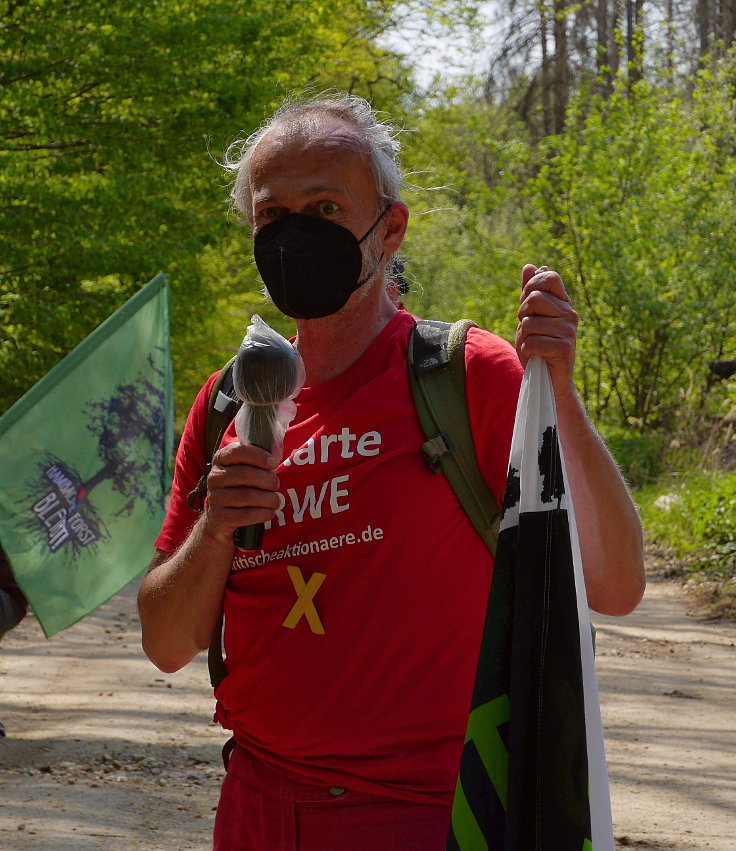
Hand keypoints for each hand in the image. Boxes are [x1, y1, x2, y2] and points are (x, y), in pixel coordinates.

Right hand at [202, 441, 280, 542]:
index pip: (237, 451)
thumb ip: (255, 462)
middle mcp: (214, 477)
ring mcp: (214, 497)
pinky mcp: (219, 517)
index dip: (258, 456)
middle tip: (276, 485)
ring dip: (269, 499)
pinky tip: (269, 512)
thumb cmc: (238, 489)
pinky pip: (246, 514)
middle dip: (267, 480)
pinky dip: (263, 513)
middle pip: (245, 474)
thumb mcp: (243, 471)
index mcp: (221, 460)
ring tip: (276, 501)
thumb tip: (274, 460)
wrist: (218, 519)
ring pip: (247, 496)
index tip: (273, 463)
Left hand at [515, 263, 578, 396]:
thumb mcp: (530, 317)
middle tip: (527, 329)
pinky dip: (527, 350)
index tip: (525, 304)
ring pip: (529, 323)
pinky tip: (536, 356)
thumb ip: (529, 293)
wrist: (548, 379)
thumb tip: (530, 266)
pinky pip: (532, 342)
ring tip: (533, 346)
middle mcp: (570, 314)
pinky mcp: (563, 348)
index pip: (549, 277)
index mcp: (563, 304)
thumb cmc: (538, 347)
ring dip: (523, 337)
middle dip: (522, 315)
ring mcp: (568, 331)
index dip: (530, 287)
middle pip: (535, 298)